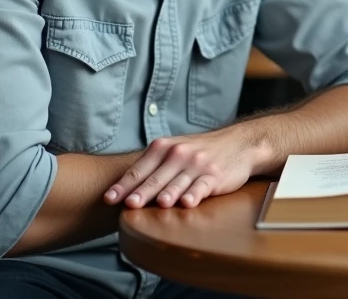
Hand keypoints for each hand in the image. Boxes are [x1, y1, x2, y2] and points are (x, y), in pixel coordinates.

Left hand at [104, 125, 264, 209]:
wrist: (238, 143)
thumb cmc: (200, 152)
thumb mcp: (175, 151)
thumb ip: (153, 167)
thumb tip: (124, 190)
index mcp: (164, 147)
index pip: (139, 169)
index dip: (123, 185)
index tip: (109, 199)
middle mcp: (179, 154)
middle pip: (156, 177)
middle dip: (142, 191)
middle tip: (129, 204)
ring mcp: (198, 164)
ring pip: (179, 182)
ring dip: (169, 192)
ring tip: (160, 203)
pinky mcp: (215, 175)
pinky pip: (203, 185)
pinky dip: (195, 194)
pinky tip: (189, 202)